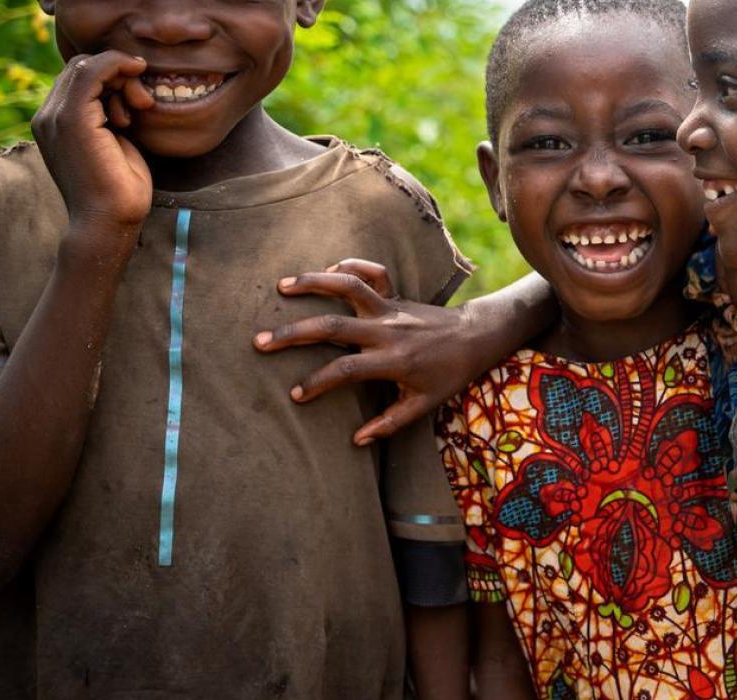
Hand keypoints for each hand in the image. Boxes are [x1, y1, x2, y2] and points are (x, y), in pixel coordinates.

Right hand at [33, 51, 155, 244]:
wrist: (110, 220)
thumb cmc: (120, 190)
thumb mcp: (117, 143)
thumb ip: (112, 116)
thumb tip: (129, 91)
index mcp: (57, 123)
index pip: (78, 79)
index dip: (112, 77)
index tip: (141, 98)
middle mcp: (49, 117)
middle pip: (81, 69)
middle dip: (118, 76)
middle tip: (143, 103)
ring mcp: (56, 117)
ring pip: (87, 67)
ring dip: (123, 78)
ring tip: (140, 108)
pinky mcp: (72, 118)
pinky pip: (92, 72)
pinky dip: (119, 68)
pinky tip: (139, 86)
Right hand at [253, 259, 478, 446]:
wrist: (476, 338)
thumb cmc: (448, 375)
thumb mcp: (423, 404)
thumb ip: (390, 424)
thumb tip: (357, 440)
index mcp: (393, 360)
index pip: (346, 369)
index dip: (318, 382)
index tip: (296, 394)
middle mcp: (387, 330)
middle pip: (333, 326)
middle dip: (294, 333)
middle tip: (260, 341)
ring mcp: (391, 308)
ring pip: (349, 286)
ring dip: (314, 282)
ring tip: (281, 287)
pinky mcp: (396, 294)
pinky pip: (373, 272)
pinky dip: (350, 264)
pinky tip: (327, 268)